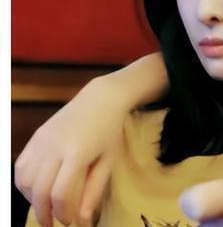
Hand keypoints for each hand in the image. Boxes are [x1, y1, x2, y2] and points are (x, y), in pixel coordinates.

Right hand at [15, 75, 127, 226]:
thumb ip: (94, 190)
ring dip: (31, 199)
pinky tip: (36, 190)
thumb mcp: (108, 161)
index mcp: (77, 153)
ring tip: (45, 206)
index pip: (60, 192)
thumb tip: (82, 220)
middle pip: (39, 189)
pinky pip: (20, 166)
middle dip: (43, 212)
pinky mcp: (35, 136)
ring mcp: (42, 141)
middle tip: (52, 223)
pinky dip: (23, 183)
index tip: (69, 221)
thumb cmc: (109, 131)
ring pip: (24, 180)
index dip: (62, 212)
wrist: (101, 99)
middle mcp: (54, 147)